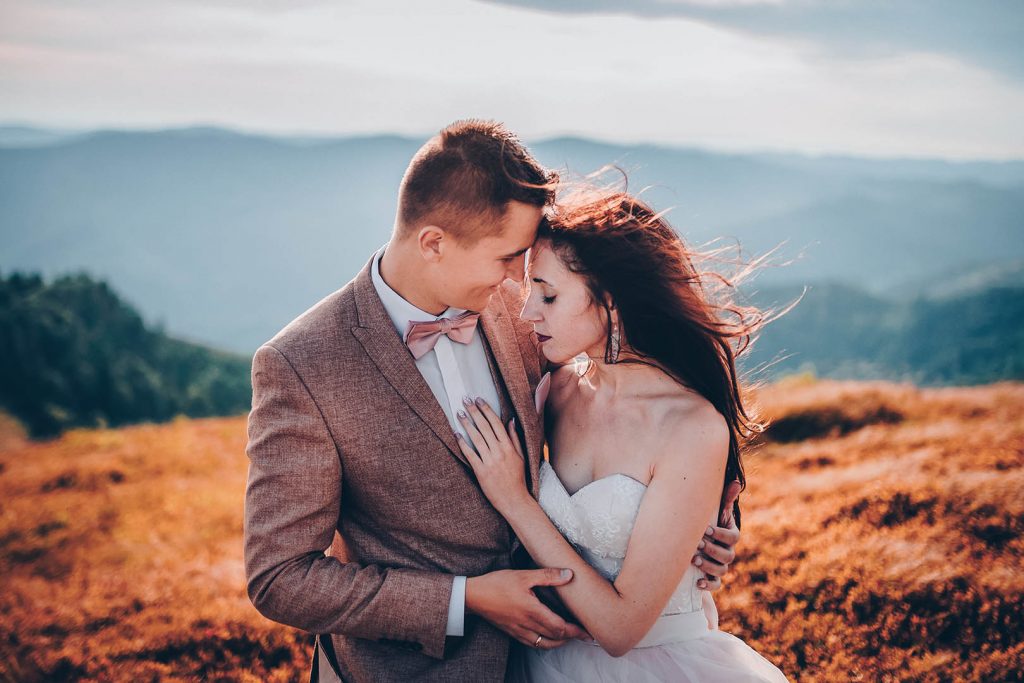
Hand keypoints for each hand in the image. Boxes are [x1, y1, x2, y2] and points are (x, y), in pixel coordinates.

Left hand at [456, 397, 529, 513]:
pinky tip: (456, 434)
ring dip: (466, 424)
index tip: (478, 399)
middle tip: (465, 400)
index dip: (486, 410)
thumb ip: (515, 438)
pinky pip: (470, 454)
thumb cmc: (518, 478)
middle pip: (484, 427)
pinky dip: (463, 443)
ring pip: (476, 438)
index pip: (496, 423)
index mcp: (509, 447)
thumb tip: (511, 421)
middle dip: (474, 412)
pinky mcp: (481, 472)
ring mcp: (490, 462)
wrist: (514, 500)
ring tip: (459, 414)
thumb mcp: (521, 456)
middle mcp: (499, 452)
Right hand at [466, 568, 590, 648]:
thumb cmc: (497, 584)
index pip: (560, 627)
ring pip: (543, 644)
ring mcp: (518, 630)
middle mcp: (527, 625)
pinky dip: (543, 643)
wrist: (473, 596)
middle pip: (554, 638)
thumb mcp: (524, 575)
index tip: (588, 632)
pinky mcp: (511, 631)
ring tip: (568, 637)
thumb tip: (569, 575)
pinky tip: (545, 637)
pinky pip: (531, 643)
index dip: (576, 631)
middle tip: (583, 635)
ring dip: (558, 642)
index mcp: (533, 611)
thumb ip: (547, 576)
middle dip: (571, 637)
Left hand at [693, 479, 740, 590]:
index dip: (720, 534)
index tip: (705, 529)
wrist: (696, 540)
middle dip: (712, 550)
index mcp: (730, 535)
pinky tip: (697, 583)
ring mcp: (721, 565)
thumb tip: (736, 482)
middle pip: (727, 555)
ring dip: (708, 566)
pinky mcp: (712, 578)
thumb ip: (725, 498)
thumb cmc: (707, 522)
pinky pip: (716, 585)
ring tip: (694, 560)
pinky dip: (707, 585)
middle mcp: (728, 551)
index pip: (732, 537)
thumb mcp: (714, 511)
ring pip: (722, 570)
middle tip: (697, 544)